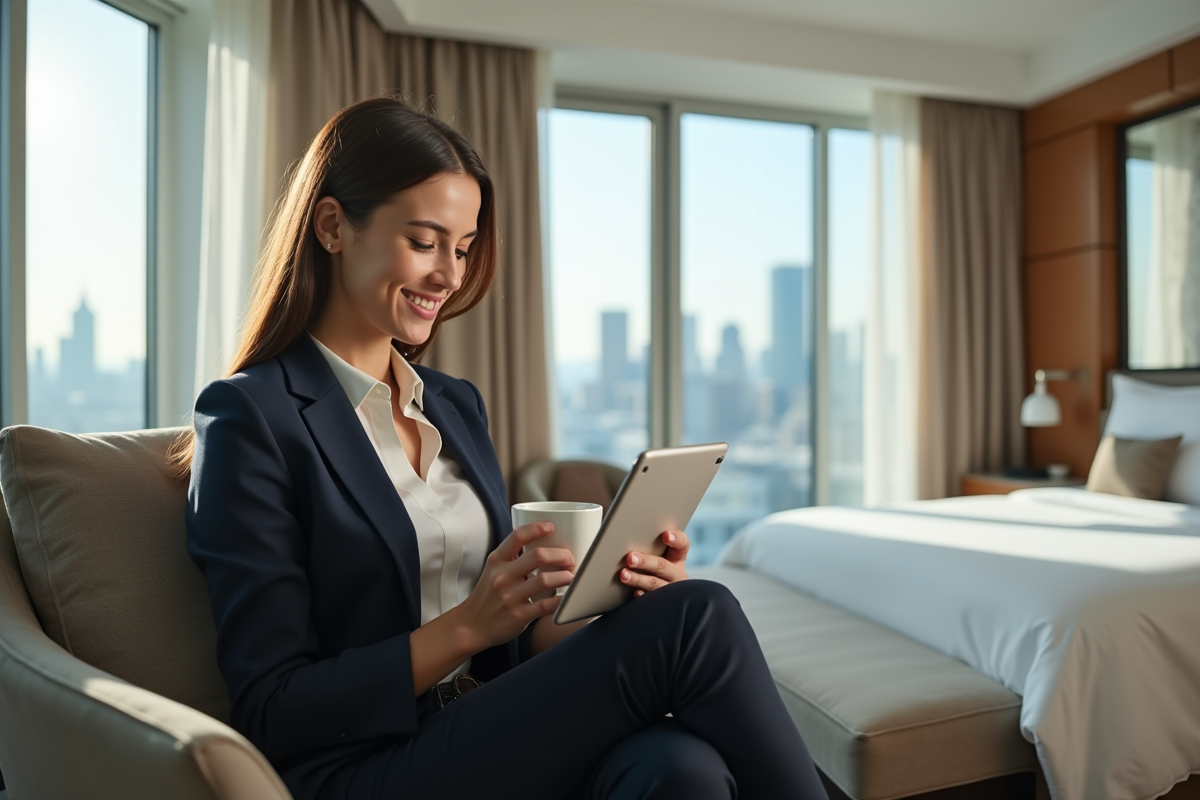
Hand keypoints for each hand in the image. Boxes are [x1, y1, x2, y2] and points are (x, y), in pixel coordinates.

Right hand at [456, 522, 575, 650]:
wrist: (471, 625)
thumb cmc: (488, 595)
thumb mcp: (493, 570)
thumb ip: (512, 557)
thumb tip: (541, 542)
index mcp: (497, 561)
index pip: (518, 536)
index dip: (537, 528)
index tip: (551, 527)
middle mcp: (502, 576)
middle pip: (538, 556)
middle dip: (561, 555)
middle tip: (569, 558)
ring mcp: (510, 596)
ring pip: (545, 580)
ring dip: (564, 576)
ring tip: (570, 576)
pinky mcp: (519, 616)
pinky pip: (546, 605)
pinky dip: (561, 600)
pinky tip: (567, 596)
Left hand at [620, 529, 688, 596]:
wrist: (663, 598)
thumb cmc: (655, 567)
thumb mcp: (659, 555)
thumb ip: (649, 544)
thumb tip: (624, 527)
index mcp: (677, 558)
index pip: (682, 545)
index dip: (676, 540)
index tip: (666, 535)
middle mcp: (676, 574)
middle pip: (663, 566)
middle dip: (646, 562)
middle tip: (630, 557)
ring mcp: (669, 590)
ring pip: (655, 584)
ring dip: (638, 579)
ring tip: (624, 574)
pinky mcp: (660, 603)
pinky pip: (650, 600)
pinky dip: (641, 596)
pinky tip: (633, 592)